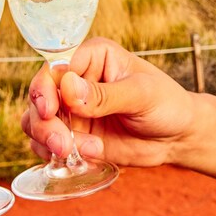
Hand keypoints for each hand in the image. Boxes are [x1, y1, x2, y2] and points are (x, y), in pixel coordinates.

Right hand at [23, 37, 195, 166]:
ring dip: (46, 140)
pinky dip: (54, 156)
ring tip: (73, 154)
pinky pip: (46, 145)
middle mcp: (75, 80)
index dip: (45, 88)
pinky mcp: (72, 135)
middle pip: (40, 96)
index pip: (55, 67)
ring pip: (36, 121)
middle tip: (62, 145)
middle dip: (44, 123)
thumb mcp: (141, 95)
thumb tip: (68, 88)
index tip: (50, 110)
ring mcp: (71, 109)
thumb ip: (105, 94)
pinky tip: (81, 159)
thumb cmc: (167, 104)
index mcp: (92, 56)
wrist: (178, 137)